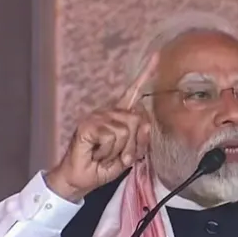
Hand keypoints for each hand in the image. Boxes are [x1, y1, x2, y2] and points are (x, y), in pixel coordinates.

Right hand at [46, 55, 158, 201]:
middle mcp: (108, 112)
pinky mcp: (87, 125)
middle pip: (137, 119)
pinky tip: (96, 153)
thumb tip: (146, 124)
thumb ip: (140, 139)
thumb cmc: (103, 166)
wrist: (80, 180)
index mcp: (118, 116)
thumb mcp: (128, 154)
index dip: (145, 74)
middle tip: (120, 156)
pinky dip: (107, 151)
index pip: (132, 93)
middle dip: (134, 144)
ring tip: (105, 155)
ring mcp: (96, 117)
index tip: (156, 56)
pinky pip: (111, 136)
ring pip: (125, 130)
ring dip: (120, 150)